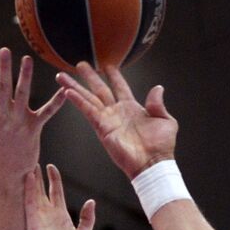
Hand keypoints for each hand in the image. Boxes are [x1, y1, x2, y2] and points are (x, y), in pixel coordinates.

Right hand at [0, 49, 65, 176]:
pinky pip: (46, 112)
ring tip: (27, 59)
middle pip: (2, 86)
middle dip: (3, 67)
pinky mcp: (33, 128)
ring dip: (24, 75)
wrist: (8, 172)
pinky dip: (56, 101)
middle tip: (4, 50)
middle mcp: (2, 114)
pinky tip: (63, 91)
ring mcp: (18, 120)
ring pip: (22, 93)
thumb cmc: (1, 148)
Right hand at [24, 165, 95, 229]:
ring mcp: (39, 217)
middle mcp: (48, 215)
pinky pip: (29, 201)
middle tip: (34, 158)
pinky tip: (27, 175)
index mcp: (61, 217)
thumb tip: (91, 202)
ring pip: (34, 192)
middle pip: (42, 190)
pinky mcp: (32, 222)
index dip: (54, 179)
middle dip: (39, 175)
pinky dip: (28, 188)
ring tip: (27, 161)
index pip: (56, 193)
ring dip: (31, 178)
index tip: (51, 167)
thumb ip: (87, 219)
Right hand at [59, 63, 176, 178]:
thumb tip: (158, 88)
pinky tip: (68, 92)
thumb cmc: (161, 147)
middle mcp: (118, 112)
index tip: (107, 65)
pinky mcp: (103, 128)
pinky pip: (88, 112)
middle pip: (100, 90)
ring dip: (75, 87)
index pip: (120, 87)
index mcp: (133, 108)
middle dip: (89, 77)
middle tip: (80, 65)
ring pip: (89, 99)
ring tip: (63, 76)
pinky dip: (78, 101)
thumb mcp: (166, 121)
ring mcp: (109, 120)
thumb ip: (158, 104)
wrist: (153, 163)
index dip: (114, 76)